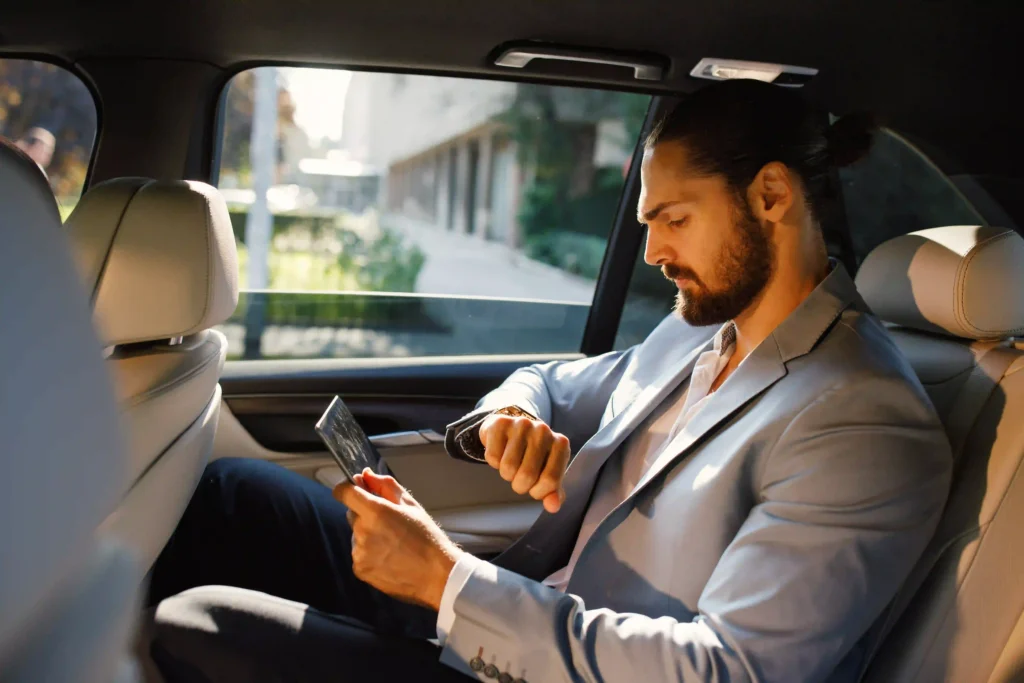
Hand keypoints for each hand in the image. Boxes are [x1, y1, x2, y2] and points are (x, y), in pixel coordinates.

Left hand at [334, 470, 463, 610]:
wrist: (436, 575)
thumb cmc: (427, 538)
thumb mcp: (411, 505)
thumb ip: (385, 486)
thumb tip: (366, 475)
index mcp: (375, 511)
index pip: (344, 492)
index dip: (347, 488)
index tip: (354, 489)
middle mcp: (362, 531)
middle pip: (352, 514)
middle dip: (365, 514)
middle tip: (389, 523)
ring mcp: (359, 552)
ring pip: (356, 535)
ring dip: (368, 535)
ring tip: (393, 544)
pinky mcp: (360, 569)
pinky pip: (359, 553)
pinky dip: (369, 553)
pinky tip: (389, 557)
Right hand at [479, 412, 569, 512]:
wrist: (513, 428)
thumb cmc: (533, 455)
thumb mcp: (547, 471)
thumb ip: (553, 491)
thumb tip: (553, 506)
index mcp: (560, 444)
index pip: (550, 481)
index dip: (538, 492)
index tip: (534, 489)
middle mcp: (543, 431)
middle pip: (527, 475)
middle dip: (520, 485)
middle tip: (519, 478)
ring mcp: (522, 424)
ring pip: (508, 467)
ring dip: (506, 474)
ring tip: (511, 465)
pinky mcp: (501, 423)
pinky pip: (492, 457)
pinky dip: (494, 462)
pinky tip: (501, 453)